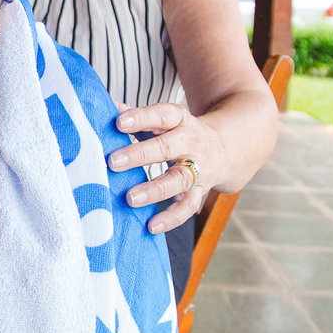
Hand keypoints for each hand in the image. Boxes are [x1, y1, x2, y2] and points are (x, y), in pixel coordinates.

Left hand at [107, 102, 222, 233]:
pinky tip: (152, 226)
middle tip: (113, 162)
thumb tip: (107, 107)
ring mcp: (198, 169)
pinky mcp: (200, 191)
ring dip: (154, 190)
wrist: (225, 148)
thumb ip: (136, 116)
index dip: (141, 117)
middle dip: (140, 155)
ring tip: (130, 198)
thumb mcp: (162, 119)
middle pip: (167, 147)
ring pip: (178, 179)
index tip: (119, 122)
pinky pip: (188, 207)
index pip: (162, 115)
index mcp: (179, 120)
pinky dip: (172, 218)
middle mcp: (191, 143)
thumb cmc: (177, 132)